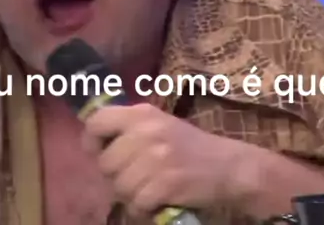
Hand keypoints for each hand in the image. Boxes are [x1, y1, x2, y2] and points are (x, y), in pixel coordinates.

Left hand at [82, 104, 250, 217]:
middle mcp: (147, 132)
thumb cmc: (191, 147)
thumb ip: (129, 129)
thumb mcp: (160, 126)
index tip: (102, 152)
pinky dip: (144, 208)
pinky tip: (158, 201)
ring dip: (131, 195)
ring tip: (149, 189)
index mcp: (142, 114)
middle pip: (105, 163)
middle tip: (136, 177)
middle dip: (116, 176)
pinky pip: (136, 203)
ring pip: (119, 187)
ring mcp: (157, 157)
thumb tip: (93, 141)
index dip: (92, 141)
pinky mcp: (166, 182)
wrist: (230, 166)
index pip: (96, 121)